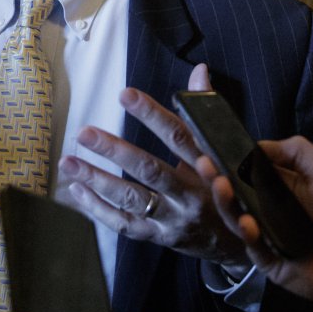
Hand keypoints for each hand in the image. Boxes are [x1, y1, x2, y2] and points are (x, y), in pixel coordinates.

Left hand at [59, 65, 247, 271]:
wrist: (243, 242)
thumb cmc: (229, 185)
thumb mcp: (224, 149)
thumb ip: (207, 110)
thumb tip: (200, 69)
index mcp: (210, 166)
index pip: (179, 136)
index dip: (152, 114)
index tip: (125, 94)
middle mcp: (192, 195)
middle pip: (151, 171)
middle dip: (115, 151)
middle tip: (84, 132)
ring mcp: (175, 220)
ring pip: (133, 200)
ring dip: (97, 180)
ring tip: (68, 162)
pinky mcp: (160, 238)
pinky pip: (125, 225)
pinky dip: (99, 209)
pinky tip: (77, 190)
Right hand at [200, 136, 312, 311]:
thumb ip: (293, 150)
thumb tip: (255, 144)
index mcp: (278, 187)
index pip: (243, 171)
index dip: (226, 160)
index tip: (208, 146)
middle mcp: (267, 210)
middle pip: (233, 194)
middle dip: (216, 178)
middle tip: (202, 163)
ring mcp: (266, 237)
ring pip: (236, 219)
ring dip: (225, 202)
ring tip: (219, 185)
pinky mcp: (269, 262)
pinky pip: (252, 248)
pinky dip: (249, 235)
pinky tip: (249, 224)